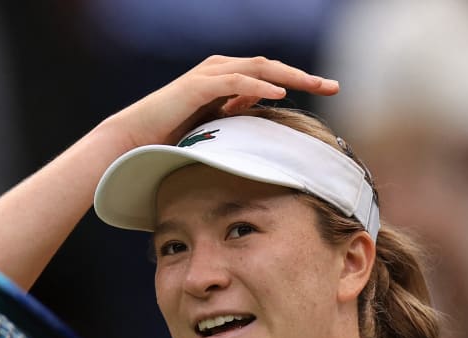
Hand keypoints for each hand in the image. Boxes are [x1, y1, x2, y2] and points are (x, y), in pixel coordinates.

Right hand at [107, 55, 338, 149]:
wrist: (133, 139)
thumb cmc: (170, 138)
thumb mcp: (214, 129)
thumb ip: (236, 118)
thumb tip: (261, 120)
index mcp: (226, 81)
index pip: (271, 76)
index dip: (300, 81)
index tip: (329, 92)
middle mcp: (220, 71)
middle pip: (271, 68)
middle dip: (304, 77)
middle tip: (334, 86)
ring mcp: (208, 76)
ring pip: (258, 69)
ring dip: (289, 76)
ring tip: (316, 85)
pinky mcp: (197, 87)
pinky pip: (234, 82)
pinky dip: (258, 86)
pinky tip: (279, 94)